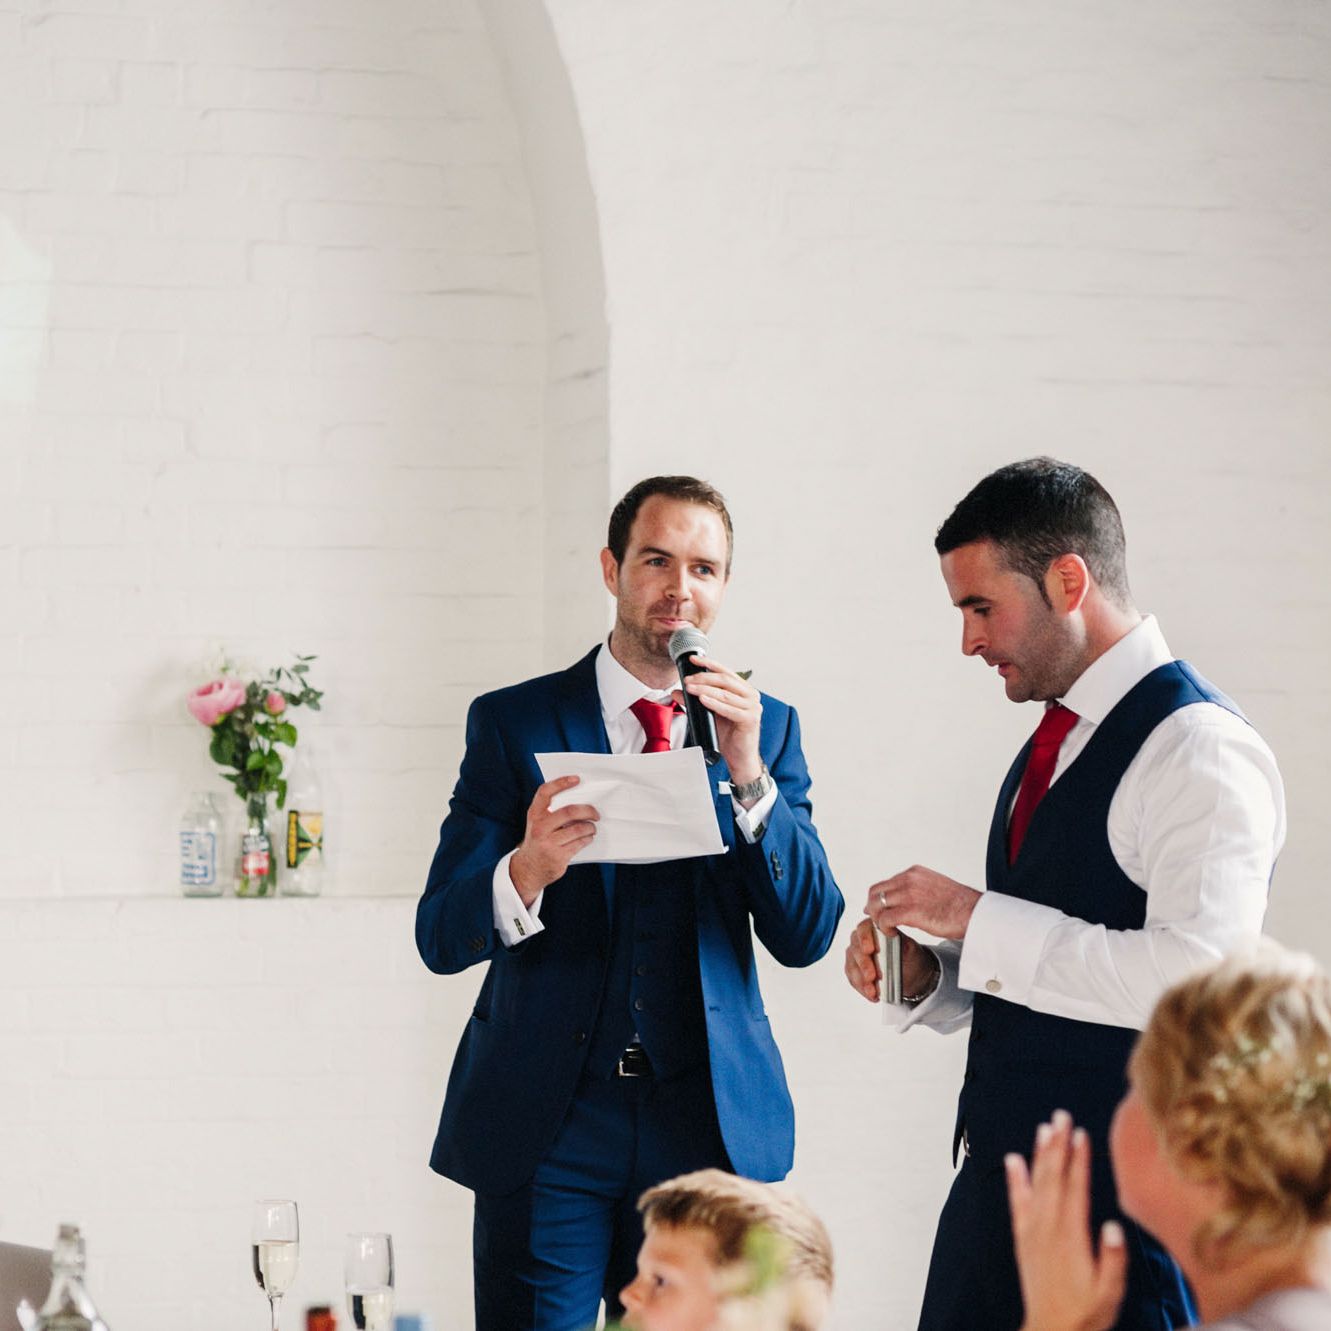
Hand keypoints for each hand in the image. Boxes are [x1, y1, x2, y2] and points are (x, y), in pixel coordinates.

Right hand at [509, 776, 598, 905]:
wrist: (528, 869)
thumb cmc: (538, 840)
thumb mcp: (537, 823)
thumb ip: (551, 811)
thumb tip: (580, 798)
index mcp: (534, 815)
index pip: (545, 792)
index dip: (561, 783)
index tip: (576, 779)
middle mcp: (540, 827)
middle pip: (569, 812)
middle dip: (587, 810)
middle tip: (595, 813)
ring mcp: (549, 843)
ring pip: (578, 829)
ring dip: (590, 827)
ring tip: (592, 827)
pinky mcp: (558, 857)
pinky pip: (580, 843)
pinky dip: (588, 838)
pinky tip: (588, 837)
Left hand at [673, 654, 762, 789]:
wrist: (740, 757)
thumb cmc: (729, 735)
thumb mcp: (709, 714)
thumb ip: (695, 701)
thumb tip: (677, 691)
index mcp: (744, 690)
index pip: (726, 672)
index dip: (709, 664)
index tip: (692, 660)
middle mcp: (751, 695)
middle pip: (725, 680)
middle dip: (703, 678)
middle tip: (687, 680)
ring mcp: (753, 707)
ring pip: (726, 694)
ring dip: (705, 689)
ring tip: (690, 688)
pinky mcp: (751, 720)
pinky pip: (730, 709)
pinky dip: (715, 703)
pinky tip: (703, 699)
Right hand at [844, 917, 938, 1002]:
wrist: (911, 973)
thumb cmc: (909, 957)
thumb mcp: (910, 949)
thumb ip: (900, 943)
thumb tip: (895, 941)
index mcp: (875, 927)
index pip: (864, 928)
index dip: (865, 939)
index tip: (870, 951)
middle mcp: (861, 938)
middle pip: (856, 948)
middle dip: (864, 965)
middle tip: (872, 976)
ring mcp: (856, 954)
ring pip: (852, 965)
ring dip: (862, 980)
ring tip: (873, 991)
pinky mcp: (854, 969)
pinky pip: (853, 978)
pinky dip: (862, 988)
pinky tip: (871, 994)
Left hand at [867, 865, 980, 940]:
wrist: (974, 912)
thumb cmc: (960, 905)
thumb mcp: (935, 887)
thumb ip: (918, 889)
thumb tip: (904, 899)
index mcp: (914, 873)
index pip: (885, 884)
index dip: (877, 898)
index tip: (876, 910)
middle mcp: (908, 880)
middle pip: (875, 892)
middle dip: (872, 908)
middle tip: (875, 921)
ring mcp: (908, 894)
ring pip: (877, 905)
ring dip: (877, 919)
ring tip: (885, 929)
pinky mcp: (910, 911)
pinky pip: (885, 919)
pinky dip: (884, 927)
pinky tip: (892, 933)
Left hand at [1006, 1111, 1126, 1330]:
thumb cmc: (1085, 1315)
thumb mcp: (1109, 1294)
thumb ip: (1113, 1261)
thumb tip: (1113, 1226)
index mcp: (1071, 1236)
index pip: (1076, 1188)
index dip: (1079, 1159)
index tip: (1081, 1133)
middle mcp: (1048, 1227)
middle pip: (1054, 1177)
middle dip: (1058, 1144)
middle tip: (1061, 1115)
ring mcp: (1033, 1231)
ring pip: (1036, 1184)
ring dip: (1040, 1154)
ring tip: (1043, 1128)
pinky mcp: (1023, 1238)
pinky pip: (1018, 1202)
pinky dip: (1015, 1179)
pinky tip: (1014, 1160)